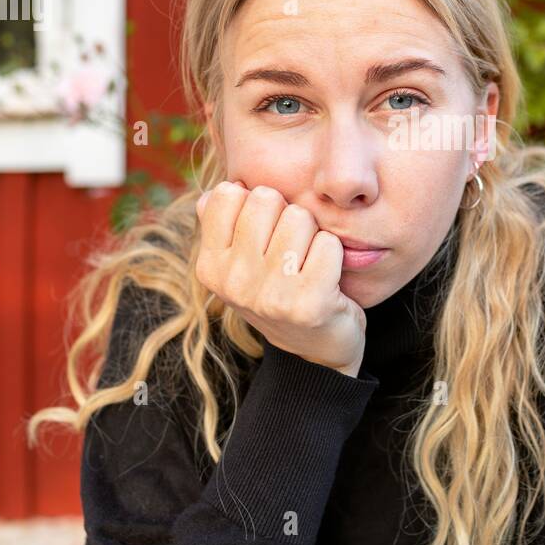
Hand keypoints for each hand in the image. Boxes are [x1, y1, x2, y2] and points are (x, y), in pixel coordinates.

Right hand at [194, 181, 367, 377]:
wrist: (316, 353)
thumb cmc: (279, 292)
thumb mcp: (240, 263)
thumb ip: (223, 224)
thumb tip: (214, 192)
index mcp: (210, 267)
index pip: (228, 193)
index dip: (256, 204)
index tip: (264, 233)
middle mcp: (232, 282)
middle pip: (267, 198)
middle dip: (286, 215)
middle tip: (291, 251)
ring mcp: (269, 295)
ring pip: (301, 216)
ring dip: (312, 234)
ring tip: (308, 264)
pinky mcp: (308, 303)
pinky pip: (329, 243)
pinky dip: (335, 254)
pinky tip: (327, 279)